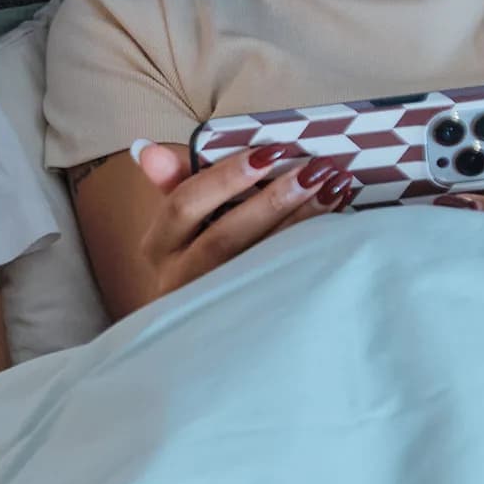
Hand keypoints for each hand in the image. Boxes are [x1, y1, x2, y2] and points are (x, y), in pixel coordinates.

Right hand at [132, 142, 358, 301]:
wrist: (201, 335)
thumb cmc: (196, 254)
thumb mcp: (181, 218)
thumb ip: (174, 178)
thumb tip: (147, 149)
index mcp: (159, 246)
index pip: (183, 204)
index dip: (226, 177)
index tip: (270, 151)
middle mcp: (179, 279)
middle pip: (223, 238)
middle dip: (272, 201)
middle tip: (314, 169)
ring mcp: (213, 305)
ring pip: (257, 264)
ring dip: (299, 222)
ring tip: (334, 187)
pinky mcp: (249, 322)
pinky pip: (280, 286)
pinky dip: (310, 251)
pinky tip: (337, 226)